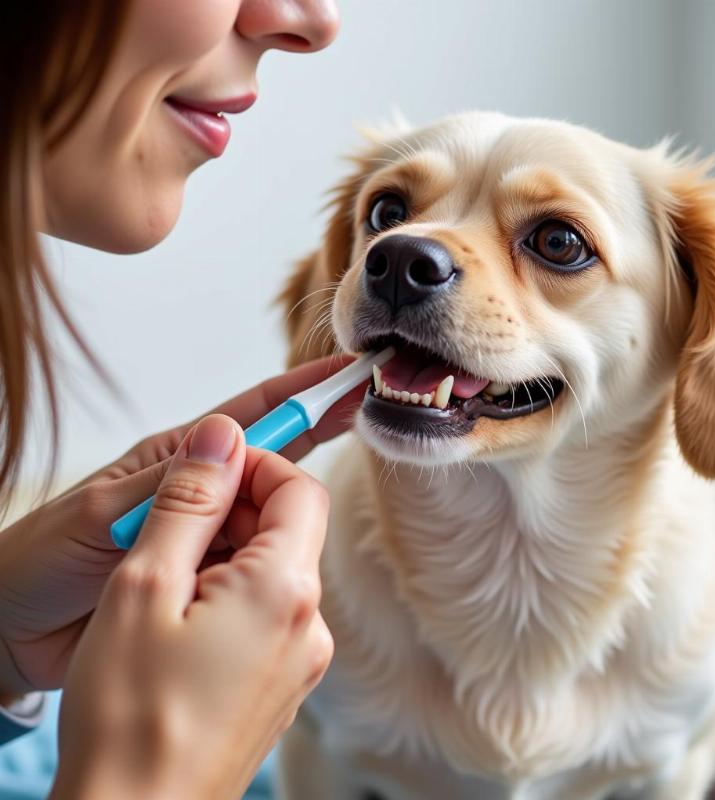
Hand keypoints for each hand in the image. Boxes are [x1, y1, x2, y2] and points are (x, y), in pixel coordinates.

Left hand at [0, 354, 358, 695]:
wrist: (11, 630)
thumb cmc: (42, 559)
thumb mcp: (100, 514)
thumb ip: (168, 482)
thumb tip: (232, 433)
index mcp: (176, 460)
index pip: (252, 417)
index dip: (303, 394)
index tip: (348, 374)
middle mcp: (200, 493)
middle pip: (272, 467)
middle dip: (306, 461)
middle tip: (342, 455)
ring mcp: (206, 537)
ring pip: (268, 521)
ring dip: (282, 526)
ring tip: (281, 544)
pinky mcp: (207, 581)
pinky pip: (252, 568)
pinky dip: (268, 567)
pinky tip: (277, 576)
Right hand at [50, 415, 332, 799]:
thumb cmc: (129, 716)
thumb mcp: (144, 585)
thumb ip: (190, 500)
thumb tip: (221, 434)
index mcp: (286, 590)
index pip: (300, 488)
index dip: (254, 467)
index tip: (205, 474)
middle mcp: (312, 623)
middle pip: (291, 529)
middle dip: (234, 513)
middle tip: (168, 531)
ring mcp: (303, 659)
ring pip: (277, 571)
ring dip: (228, 556)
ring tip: (164, 585)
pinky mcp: (285, 684)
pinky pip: (271, 614)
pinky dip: (233, 596)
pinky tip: (182, 624)